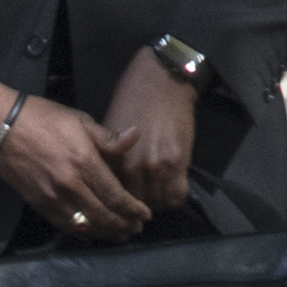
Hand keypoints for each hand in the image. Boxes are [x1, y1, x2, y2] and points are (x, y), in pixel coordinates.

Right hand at [0, 79, 147, 237]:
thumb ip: (108, 137)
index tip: (145, 214)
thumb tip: (136, 136)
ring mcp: (53, 198)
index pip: (116, 196)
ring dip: (107, 233)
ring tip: (122, 234)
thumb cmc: (44, 118)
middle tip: (138, 227)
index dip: (133, 209)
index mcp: (84, 162)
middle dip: (125, 224)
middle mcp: (71, 185)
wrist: (2, 127)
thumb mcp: (80, 120)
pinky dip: (84, 232)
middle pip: (105, 215)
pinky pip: (66, 225)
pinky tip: (94, 232)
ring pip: (86, 225)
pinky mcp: (39, 204)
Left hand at [103, 45, 197, 213]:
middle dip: (136, 206)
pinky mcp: (178, 162)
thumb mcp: (111, 127)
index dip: (117, 200)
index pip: (113, 194)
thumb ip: (111, 156)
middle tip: (140, 200)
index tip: (121, 200)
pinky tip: (170, 188)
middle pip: (134, 203)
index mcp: (113, 157)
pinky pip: (176, 195)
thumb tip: (109, 178)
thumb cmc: (133, 97)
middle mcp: (132, 166)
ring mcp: (156, 166)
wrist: (162, 79)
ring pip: (156, 203)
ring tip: (156, 195)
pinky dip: (173, 197)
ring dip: (156, 203)